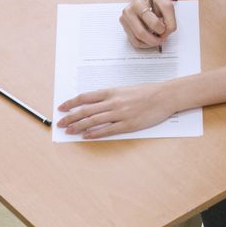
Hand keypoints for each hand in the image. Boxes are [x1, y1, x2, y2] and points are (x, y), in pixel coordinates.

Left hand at [56, 81, 181, 139]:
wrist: (164, 96)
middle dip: (70, 117)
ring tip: (69, 131)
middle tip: (60, 123)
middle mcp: (113, 102)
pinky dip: (94, 133)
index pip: (85, 97)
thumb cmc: (146, 92)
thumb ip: (110, 96)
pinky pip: (107, 130)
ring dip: (78, 126)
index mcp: (111, 91)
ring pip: (93, 121)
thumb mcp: (125, 90)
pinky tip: (86, 136)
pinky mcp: (128, 124)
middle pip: (85, 110)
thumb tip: (94, 104)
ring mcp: (120, 114)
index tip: (62, 108)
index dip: (71, 103)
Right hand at [120, 0, 176, 48]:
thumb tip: (165, 34)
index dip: (162, 29)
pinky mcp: (124, 27)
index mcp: (138, 5)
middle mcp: (128, 12)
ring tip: (157, 39)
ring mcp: (124, 20)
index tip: (165, 28)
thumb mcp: (167, 5)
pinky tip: (150, 40)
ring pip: (136, 40)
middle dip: (154, 40)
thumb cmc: (156, 0)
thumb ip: (170, 20)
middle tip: (162, 39)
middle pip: (141, 33)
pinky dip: (144, 44)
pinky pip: (134, 41)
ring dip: (149, 44)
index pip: (152, 23)